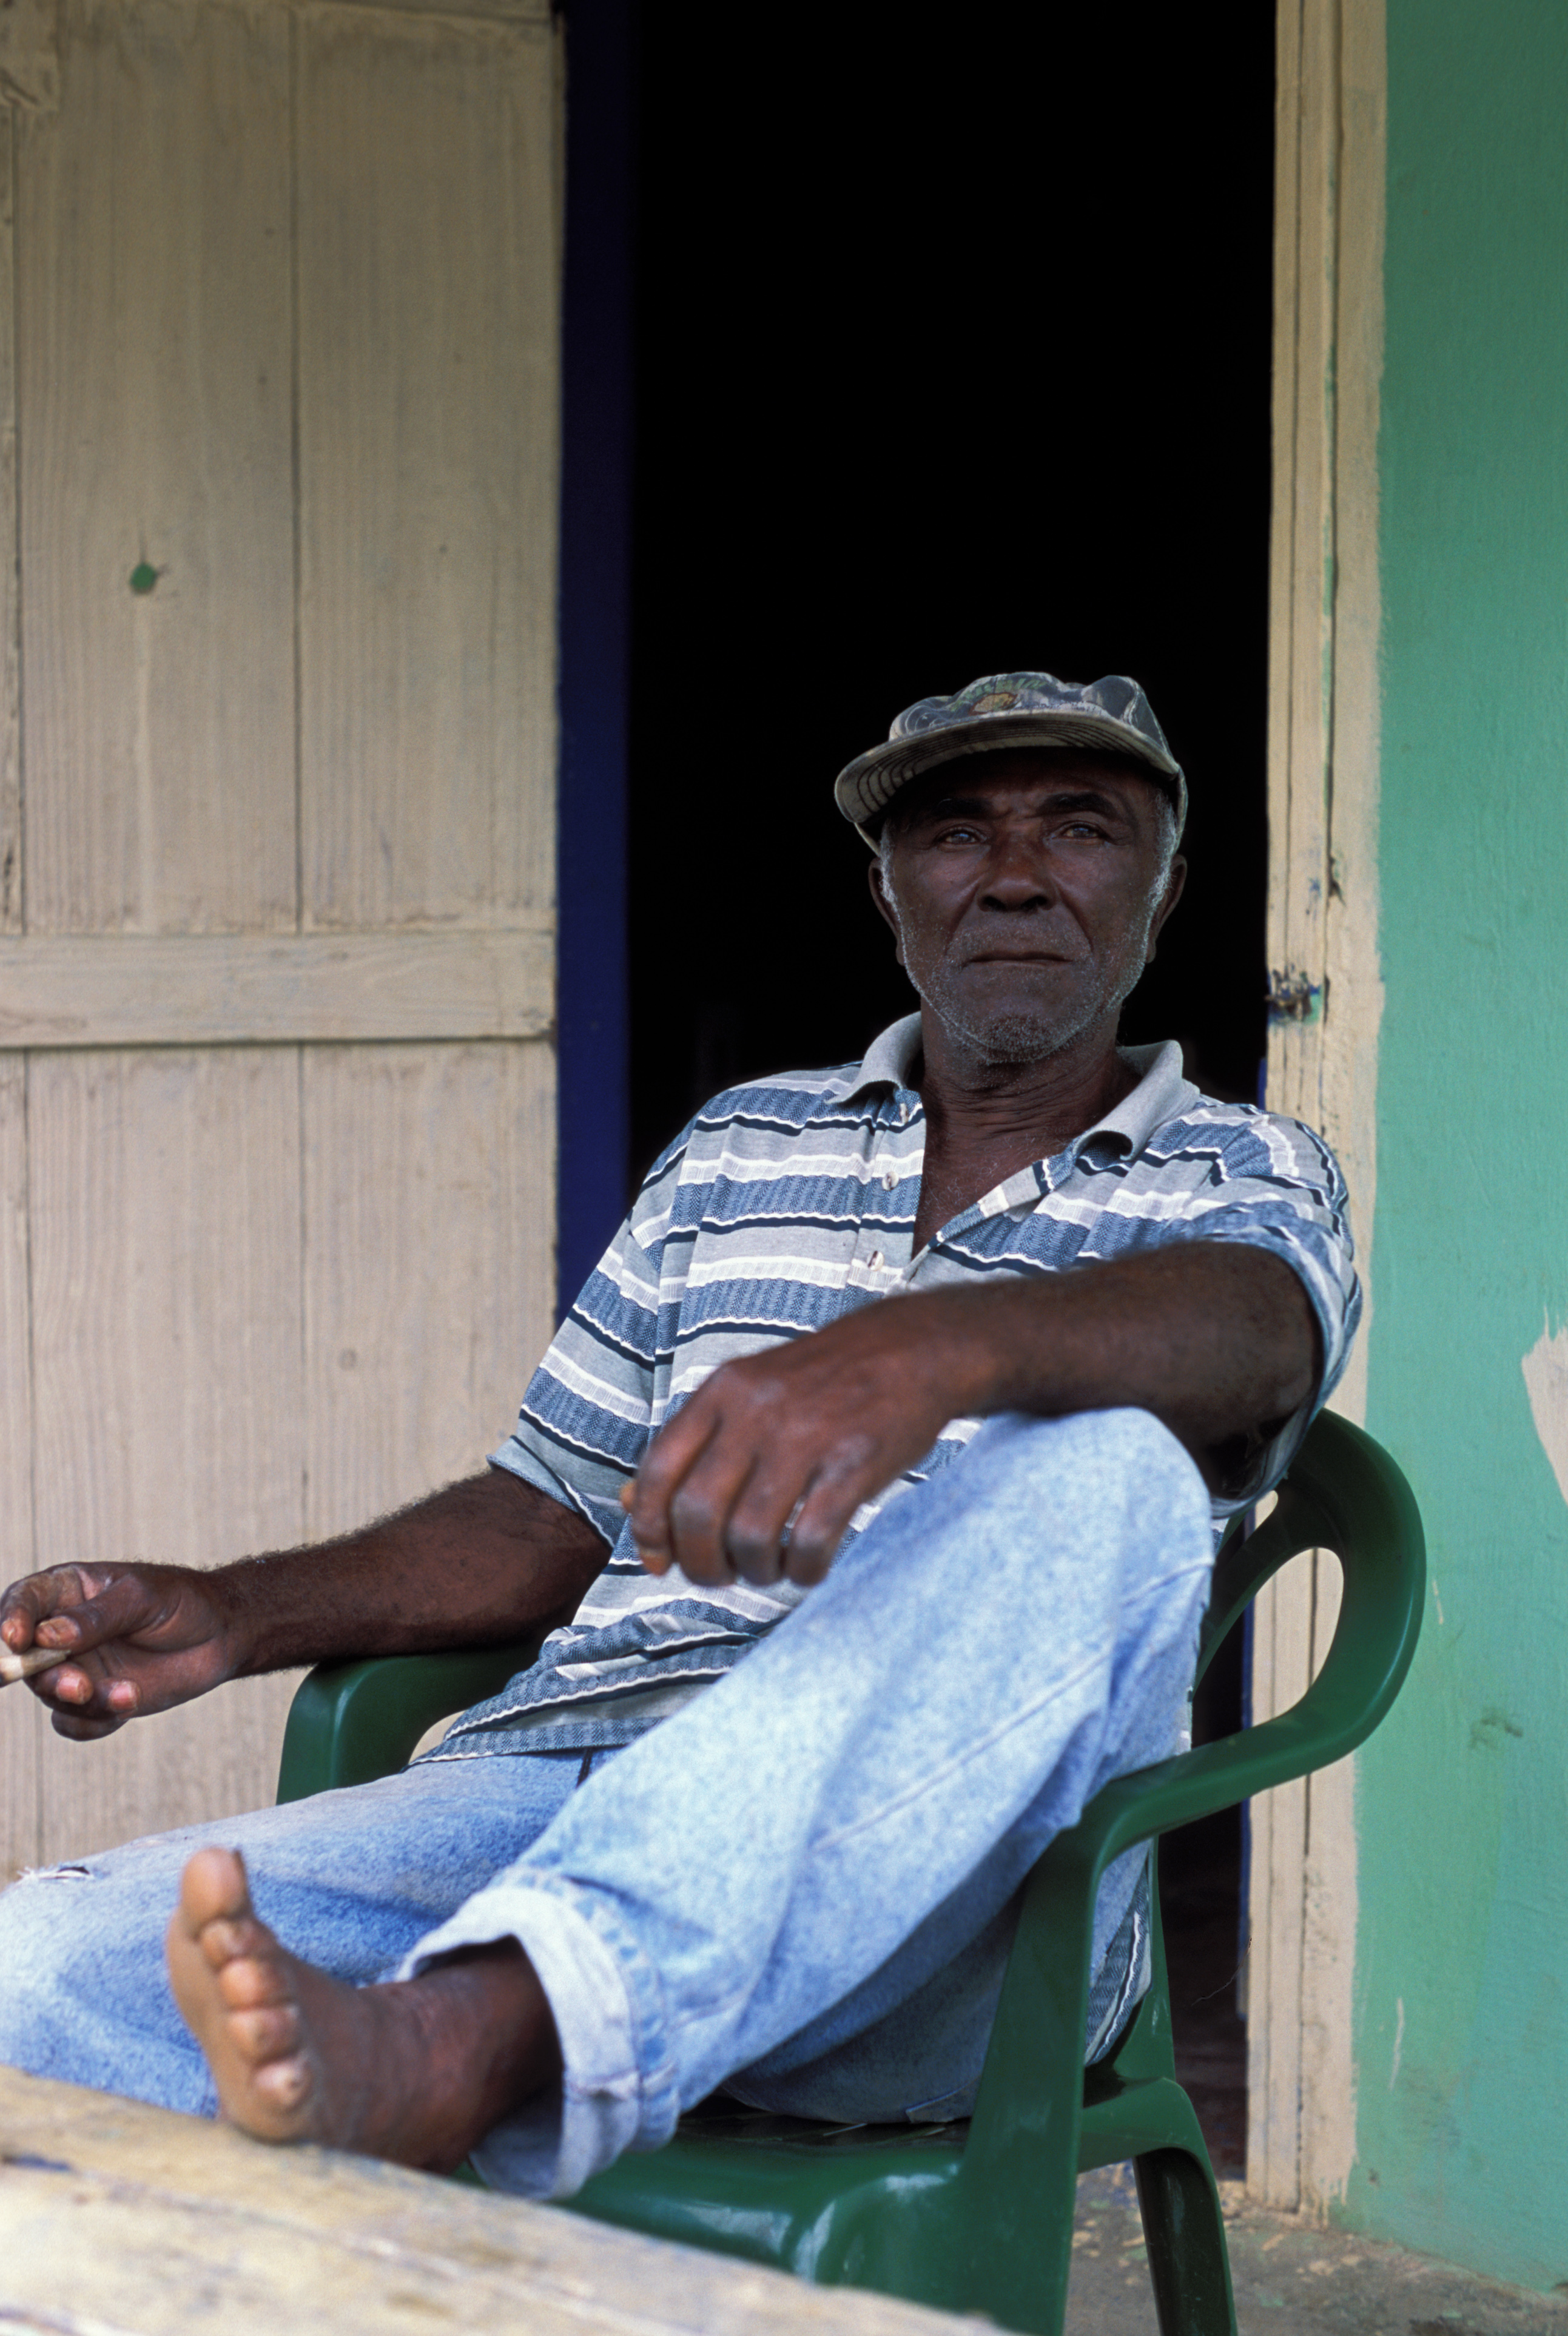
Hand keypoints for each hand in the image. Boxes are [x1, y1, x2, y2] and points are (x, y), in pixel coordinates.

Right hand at [0, 1563, 237, 1738]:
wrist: (220, 1636)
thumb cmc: (180, 1602)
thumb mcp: (142, 1598)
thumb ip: (96, 1617)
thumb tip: (45, 1637)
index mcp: (66, 1591)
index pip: (22, 1601)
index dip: (11, 1619)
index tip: (15, 1638)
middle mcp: (61, 1632)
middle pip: (26, 1659)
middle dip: (47, 1677)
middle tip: (79, 1686)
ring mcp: (76, 1667)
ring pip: (51, 1695)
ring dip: (83, 1702)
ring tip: (129, 1693)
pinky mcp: (94, 1700)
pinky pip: (73, 1723)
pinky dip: (94, 1723)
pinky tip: (129, 1703)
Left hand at [622, 1294, 991, 1588]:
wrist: (911, 1349)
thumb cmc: (821, 1382)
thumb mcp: (747, 1392)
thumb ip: (692, 1445)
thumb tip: (627, 1504)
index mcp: (721, 1392)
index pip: (658, 1472)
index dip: (648, 1529)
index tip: (659, 1561)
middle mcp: (756, 1411)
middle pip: (699, 1513)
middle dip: (701, 1564)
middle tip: (722, 1575)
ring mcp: (806, 1437)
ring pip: (751, 1536)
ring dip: (755, 1572)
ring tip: (770, 1569)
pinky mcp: (854, 1464)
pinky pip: (812, 1541)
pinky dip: (804, 1571)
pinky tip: (809, 1568)